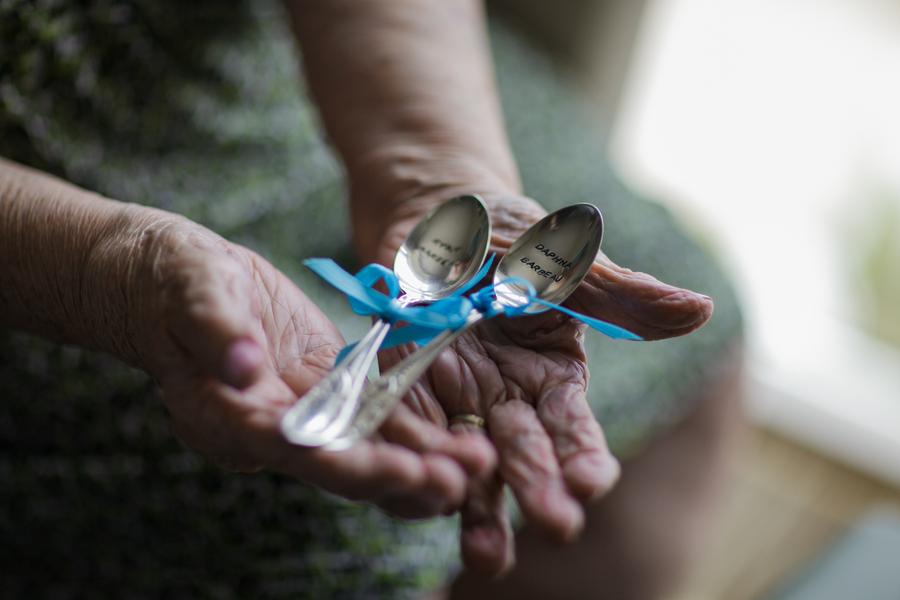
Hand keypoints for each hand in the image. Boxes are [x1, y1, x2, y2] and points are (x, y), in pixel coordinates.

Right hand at [98, 207, 494, 517]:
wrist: (172, 279)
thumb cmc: (172, 283)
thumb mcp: (190, 293)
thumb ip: (217, 331)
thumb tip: (243, 367)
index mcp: (230, 418)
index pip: (296, 451)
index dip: (352, 465)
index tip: (404, 472)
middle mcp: (272, 428)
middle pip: (344, 464)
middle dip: (404, 476)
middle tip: (463, 479)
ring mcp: (302, 410)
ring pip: (369, 446)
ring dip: (423, 459)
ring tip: (480, 464)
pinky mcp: (325, 385)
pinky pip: (375, 414)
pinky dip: (416, 428)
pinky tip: (460, 435)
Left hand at [368, 194, 713, 575]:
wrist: (436, 222)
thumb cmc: (510, 240)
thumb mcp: (564, 264)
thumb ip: (621, 294)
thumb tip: (702, 310)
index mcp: (552, 377)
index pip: (572, 426)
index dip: (583, 453)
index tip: (592, 483)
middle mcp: (507, 402)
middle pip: (524, 456)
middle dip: (540, 491)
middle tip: (556, 526)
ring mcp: (455, 403)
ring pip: (469, 467)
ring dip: (478, 509)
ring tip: (486, 555)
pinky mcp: (405, 395)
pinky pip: (410, 435)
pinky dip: (415, 463)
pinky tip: (418, 489)